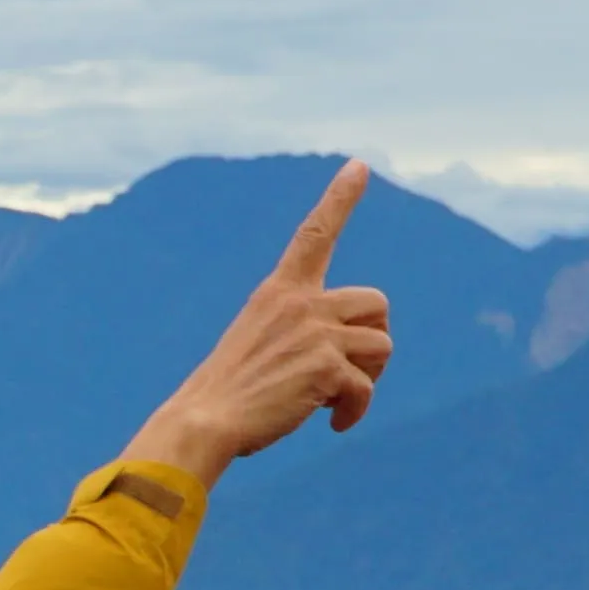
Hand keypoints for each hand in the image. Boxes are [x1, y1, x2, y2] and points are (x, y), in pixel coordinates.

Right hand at [127, 162, 395, 482]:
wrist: (206, 420)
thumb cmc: (229, 392)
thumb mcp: (261, 343)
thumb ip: (303, 332)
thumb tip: (359, 353)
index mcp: (279, 291)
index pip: (314, 233)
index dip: (340, 198)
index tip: (359, 165)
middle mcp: (300, 302)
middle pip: (377, 302)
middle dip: (374, 339)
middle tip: (353, 371)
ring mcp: (315, 332)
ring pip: (382, 346)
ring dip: (369, 378)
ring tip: (335, 399)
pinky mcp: (326, 366)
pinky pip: (365, 387)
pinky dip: (354, 410)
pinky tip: (334, 424)